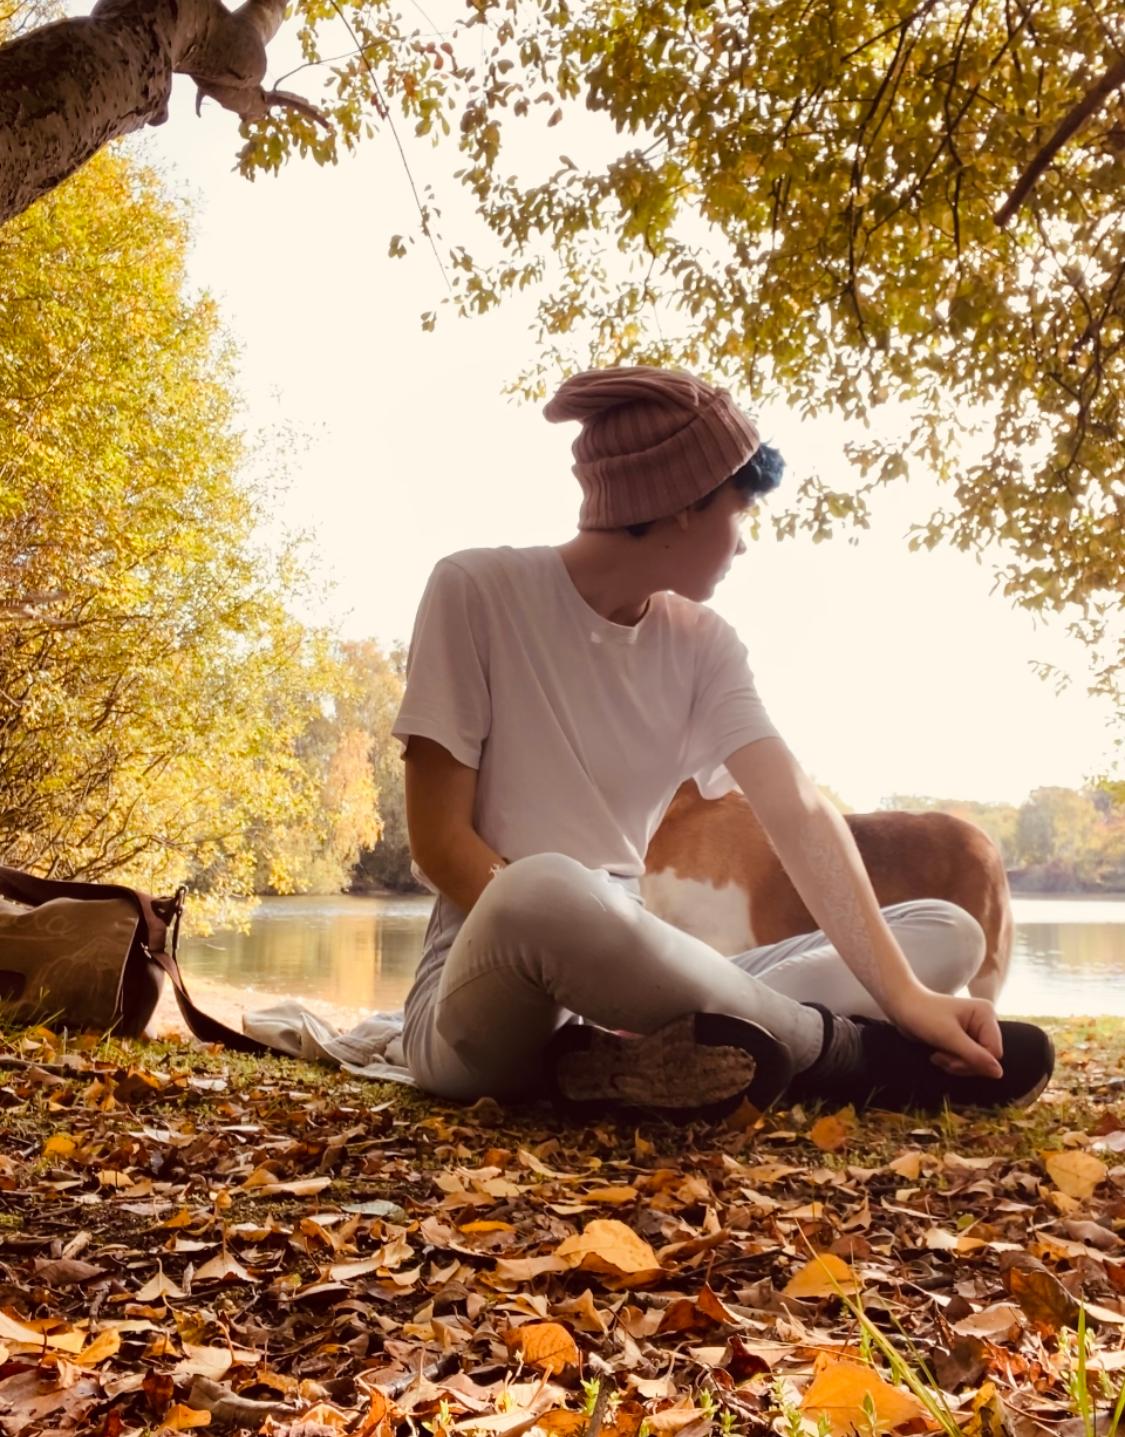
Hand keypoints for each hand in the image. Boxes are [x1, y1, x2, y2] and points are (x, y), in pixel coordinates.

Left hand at [886, 989, 1003, 1078]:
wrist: (902, 1007)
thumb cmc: (923, 1016)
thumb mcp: (948, 1036)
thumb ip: (974, 1055)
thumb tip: (999, 1073)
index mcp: (986, 1014)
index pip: (995, 1053)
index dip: (975, 1062)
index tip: (951, 1059)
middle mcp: (985, 1022)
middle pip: (986, 1060)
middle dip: (962, 1063)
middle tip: (941, 1056)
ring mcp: (975, 1031)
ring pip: (976, 1063)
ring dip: (955, 1065)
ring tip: (938, 1055)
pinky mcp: (965, 1039)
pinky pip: (967, 1061)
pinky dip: (952, 1063)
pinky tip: (938, 1055)